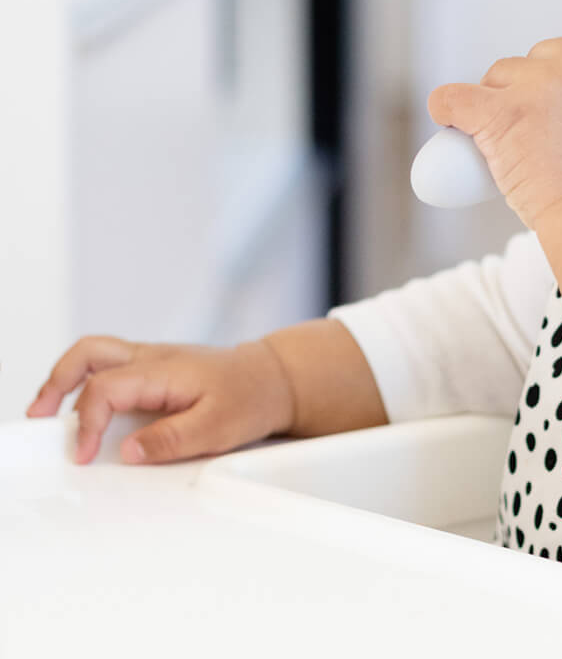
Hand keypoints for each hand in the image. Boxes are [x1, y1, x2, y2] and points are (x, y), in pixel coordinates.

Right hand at [26, 336, 294, 464]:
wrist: (275, 378)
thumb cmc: (251, 397)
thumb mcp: (219, 427)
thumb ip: (172, 440)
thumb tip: (128, 452)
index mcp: (164, 369)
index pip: (106, 387)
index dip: (88, 423)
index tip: (85, 455)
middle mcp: (153, 358)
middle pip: (89, 353)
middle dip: (57, 382)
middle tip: (39, 418)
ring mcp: (152, 361)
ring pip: (96, 355)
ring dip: (66, 379)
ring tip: (47, 413)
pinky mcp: (154, 370)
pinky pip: (111, 368)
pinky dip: (86, 384)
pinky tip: (83, 410)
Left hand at [427, 36, 561, 228]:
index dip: (554, 78)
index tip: (549, 104)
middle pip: (533, 60)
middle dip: (526, 89)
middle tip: (531, 130)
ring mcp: (536, 85)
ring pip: (498, 75)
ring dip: (496, 101)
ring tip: (506, 141)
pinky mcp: (501, 112)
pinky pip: (454, 98)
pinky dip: (446, 109)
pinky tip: (449, 122)